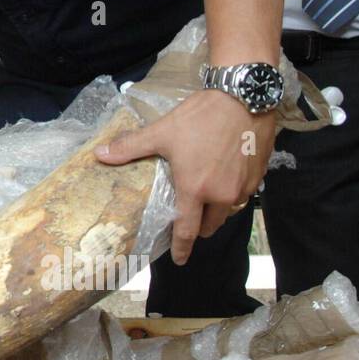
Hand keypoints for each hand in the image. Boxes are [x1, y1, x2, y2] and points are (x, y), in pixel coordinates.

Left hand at [95, 90, 273, 263]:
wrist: (244, 98)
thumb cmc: (200, 117)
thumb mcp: (162, 132)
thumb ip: (131, 147)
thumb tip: (99, 154)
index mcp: (196, 190)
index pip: (188, 230)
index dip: (182, 248)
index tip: (180, 261)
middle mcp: (222, 195)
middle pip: (210, 225)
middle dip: (198, 227)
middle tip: (188, 220)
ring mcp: (243, 187)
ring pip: (228, 211)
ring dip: (216, 211)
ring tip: (205, 199)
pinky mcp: (259, 176)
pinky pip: (243, 195)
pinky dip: (232, 194)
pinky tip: (224, 178)